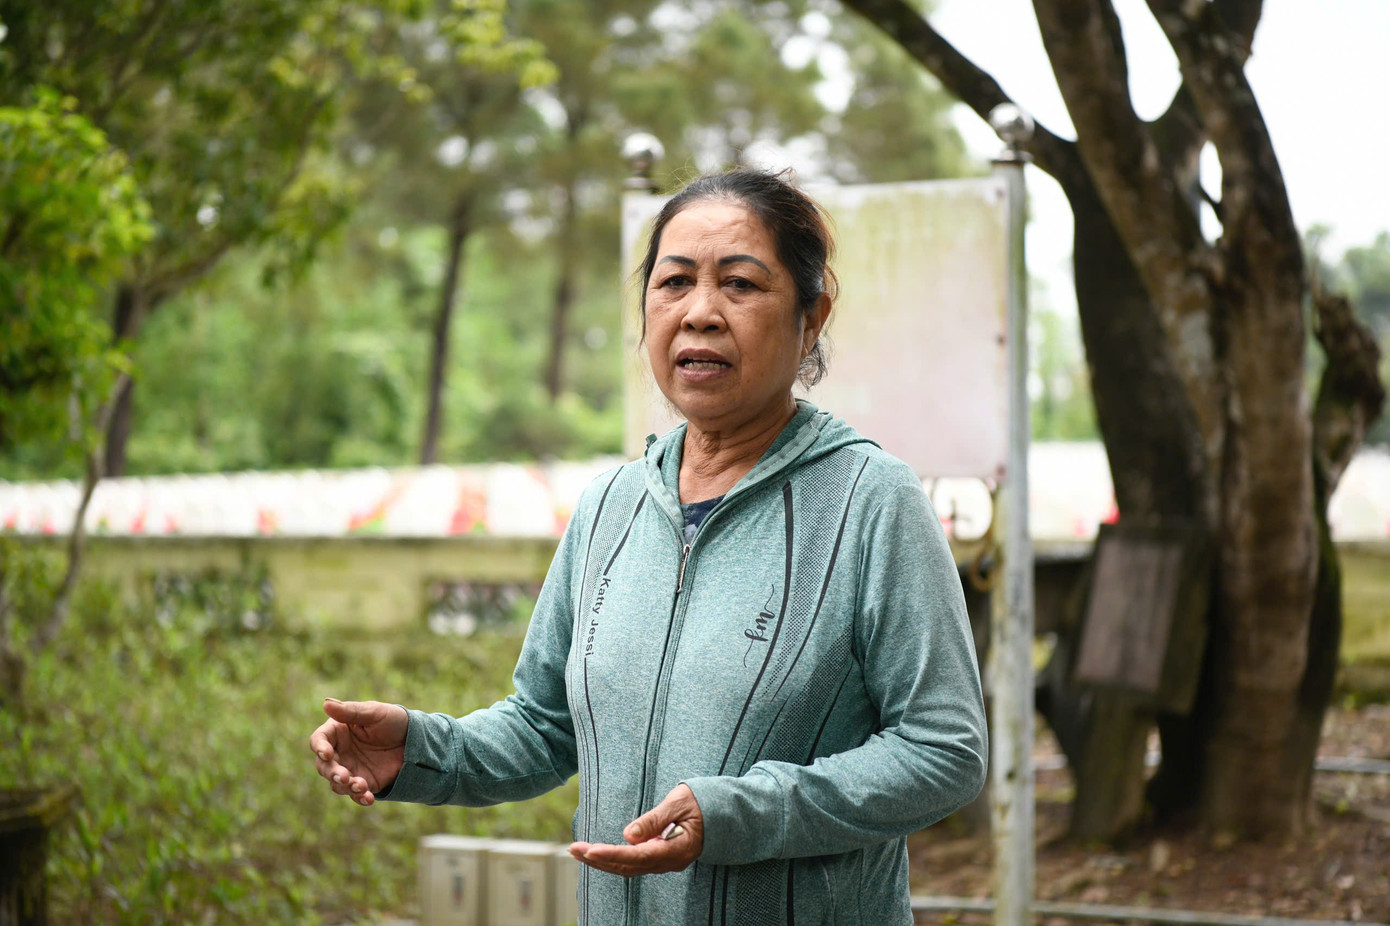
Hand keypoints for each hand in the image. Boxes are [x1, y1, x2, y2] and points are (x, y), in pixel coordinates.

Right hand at [308, 698, 407, 806]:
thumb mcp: (375, 713)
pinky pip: (355, 794)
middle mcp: (340, 752)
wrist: (415, 741)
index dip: (320, 747)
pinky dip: (359, 798)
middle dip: (332, 773)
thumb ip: (350, 711)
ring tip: (361, 786)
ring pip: (337, 783)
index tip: (328, 753)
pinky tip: (369, 798)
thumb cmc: (393, 721)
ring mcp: (350, 769)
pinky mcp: (363, 783)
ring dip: (346, 787)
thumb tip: (325, 703)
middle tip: (344, 777)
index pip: (319, 740)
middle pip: (324, 766)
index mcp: (338, 731)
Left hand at [569, 783, 703, 876]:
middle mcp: (669, 861)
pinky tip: (596, 853)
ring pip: (629, 867)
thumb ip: (654, 819)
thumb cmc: (701, 802)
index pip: (640, 856)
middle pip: (629, 866)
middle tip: (573, 849)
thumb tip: (628, 835)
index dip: (613, 854)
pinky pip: (634, 862)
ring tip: (577, 850)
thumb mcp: (679, 803)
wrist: (722, 812)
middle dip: (599, 859)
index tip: (591, 850)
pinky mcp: (659, 856)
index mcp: (678, 849)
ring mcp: (664, 861)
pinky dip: (613, 858)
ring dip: (602, 860)